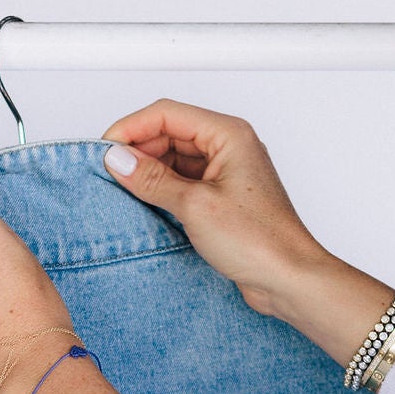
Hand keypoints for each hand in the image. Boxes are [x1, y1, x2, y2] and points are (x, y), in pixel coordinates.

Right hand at [101, 101, 394, 358]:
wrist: (289, 279)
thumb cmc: (261, 242)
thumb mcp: (195, 206)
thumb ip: (152, 179)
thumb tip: (119, 160)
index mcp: (229, 135)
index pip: (167, 114)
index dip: (131, 128)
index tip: (106, 150)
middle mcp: (229, 147)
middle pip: (169, 132)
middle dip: (138, 150)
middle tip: (112, 173)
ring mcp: (226, 172)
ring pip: (174, 158)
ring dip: (149, 170)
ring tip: (126, 190)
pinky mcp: (222, 197)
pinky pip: (183, 181)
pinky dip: (162, 188)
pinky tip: (146, 203)